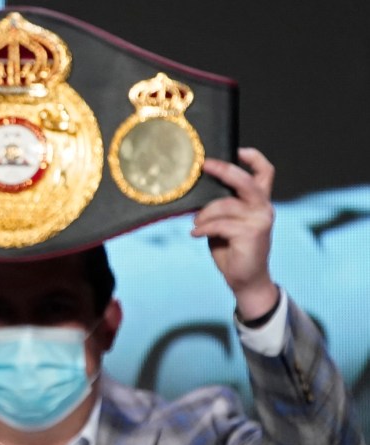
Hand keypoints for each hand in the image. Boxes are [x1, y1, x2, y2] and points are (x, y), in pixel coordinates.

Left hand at [193, 148, 277, 319]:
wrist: (245, 279)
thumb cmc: (232, 249)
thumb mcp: (225, 222)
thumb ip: (221, 206)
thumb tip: (198, 191)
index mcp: (259, 202)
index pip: (264, 172)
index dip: (252, 157)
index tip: (236, 149)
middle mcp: (263, 208)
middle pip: (246, 180)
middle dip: (223, 170)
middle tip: (203, 166)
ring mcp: (259, 220)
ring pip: (226, 205)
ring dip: (204, 214)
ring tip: (195, 224)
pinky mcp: (251, 234)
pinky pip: (220, 224)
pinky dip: (204, 228)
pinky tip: (195, 234)